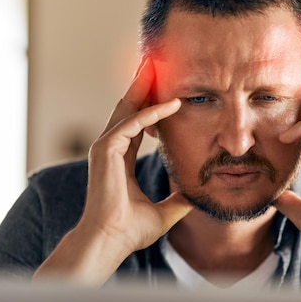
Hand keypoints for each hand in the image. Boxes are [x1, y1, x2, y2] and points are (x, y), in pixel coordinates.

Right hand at [33, 58, 192, 284]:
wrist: (111, 240)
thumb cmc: (131, 230)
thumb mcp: (164, 211)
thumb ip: (178, 198)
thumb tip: (196, 196)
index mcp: (120, 158)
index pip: (136, 123)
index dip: (151, 105)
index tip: (167, 90)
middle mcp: (109, 148)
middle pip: (129, 108)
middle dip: (143, 85)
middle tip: (157, 61)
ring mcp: (105, 147)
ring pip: (128, 108)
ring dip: (145, 86)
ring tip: (160, 64)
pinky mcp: (105, 149)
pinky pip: (134, 123)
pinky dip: (153, 112)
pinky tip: (174, 103)